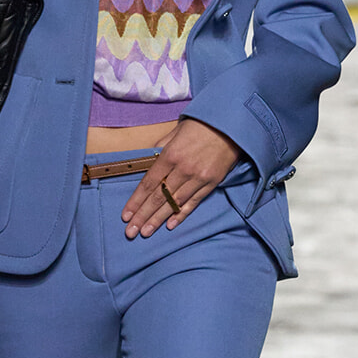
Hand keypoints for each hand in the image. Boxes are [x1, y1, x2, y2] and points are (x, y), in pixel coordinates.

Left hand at [122, 119, 241, 238]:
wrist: (231, 124)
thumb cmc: (201, 124)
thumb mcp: (175, 131)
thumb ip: (160, 148)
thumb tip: (149, 161)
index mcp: (170, 155)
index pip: (148, 184)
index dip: (135, 201)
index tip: (125, 215)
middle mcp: (182, 169)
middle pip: (158, 197)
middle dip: (142, 216)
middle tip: (130, 232)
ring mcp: (198, 178)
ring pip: (174, 203)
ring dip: (158, 220)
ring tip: (145, 232)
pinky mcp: (211, 183)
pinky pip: (193, 202)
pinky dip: (181, 215)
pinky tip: (169, 225)